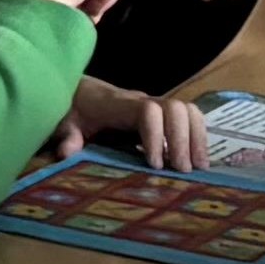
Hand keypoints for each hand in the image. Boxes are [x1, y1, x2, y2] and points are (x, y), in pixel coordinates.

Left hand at [73, 82, 207, 171]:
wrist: (78, 93)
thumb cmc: (72, 110)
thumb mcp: (65, 124)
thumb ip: (67, 137)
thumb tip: (66, 154)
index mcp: (118, 104)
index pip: (148, 111)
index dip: (155, 135)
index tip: (154, 164)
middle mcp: (142, 100)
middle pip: (175, 108)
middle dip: (182, 139)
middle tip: (182, 170)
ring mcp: (155, 105)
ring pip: (187, 110)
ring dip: (196, 137)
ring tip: (199, 167)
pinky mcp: (162, 113)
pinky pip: (188, 117)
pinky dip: (197, 136)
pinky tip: (199, 160)